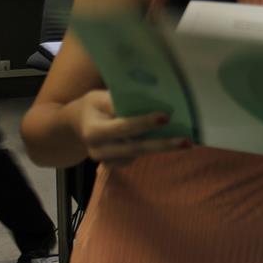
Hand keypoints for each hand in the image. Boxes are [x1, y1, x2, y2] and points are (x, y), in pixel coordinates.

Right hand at [69, 89, 188, 167]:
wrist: (75, 125)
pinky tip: (169, 143)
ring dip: (162, 148)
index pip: (123, 127)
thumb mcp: (98, 97)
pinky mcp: (114, 165)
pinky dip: (153, 150)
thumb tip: (149, 97)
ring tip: (187, 142)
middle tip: (187, 141)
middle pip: (135, 147)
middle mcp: (99, 150)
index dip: (144, 122)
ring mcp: (106, 160)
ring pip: (138, 155)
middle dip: (162, 144)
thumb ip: (118, 100)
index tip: (165, 117)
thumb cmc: (92, 106)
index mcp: (93, 130)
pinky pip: (135, 159)